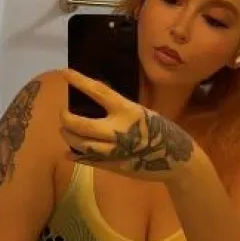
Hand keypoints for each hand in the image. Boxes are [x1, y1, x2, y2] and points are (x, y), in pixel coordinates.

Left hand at [60, 69, 193, 181]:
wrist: (176, 159)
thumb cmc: (160, 131)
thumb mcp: (141, 112)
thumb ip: (118, 110)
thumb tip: (94, 102)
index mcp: (128, 110)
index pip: (98, 91)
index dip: (79, 81)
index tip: (65, 74)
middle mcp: (118, 130)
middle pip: (80, 124)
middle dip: (65, 118)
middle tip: (63, 113)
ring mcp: (113, 150)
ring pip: (79, 143)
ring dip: (67, 136)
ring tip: (65, 130)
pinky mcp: (112, 166)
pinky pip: (86, 160)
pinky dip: (74, 154)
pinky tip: (69, 151)